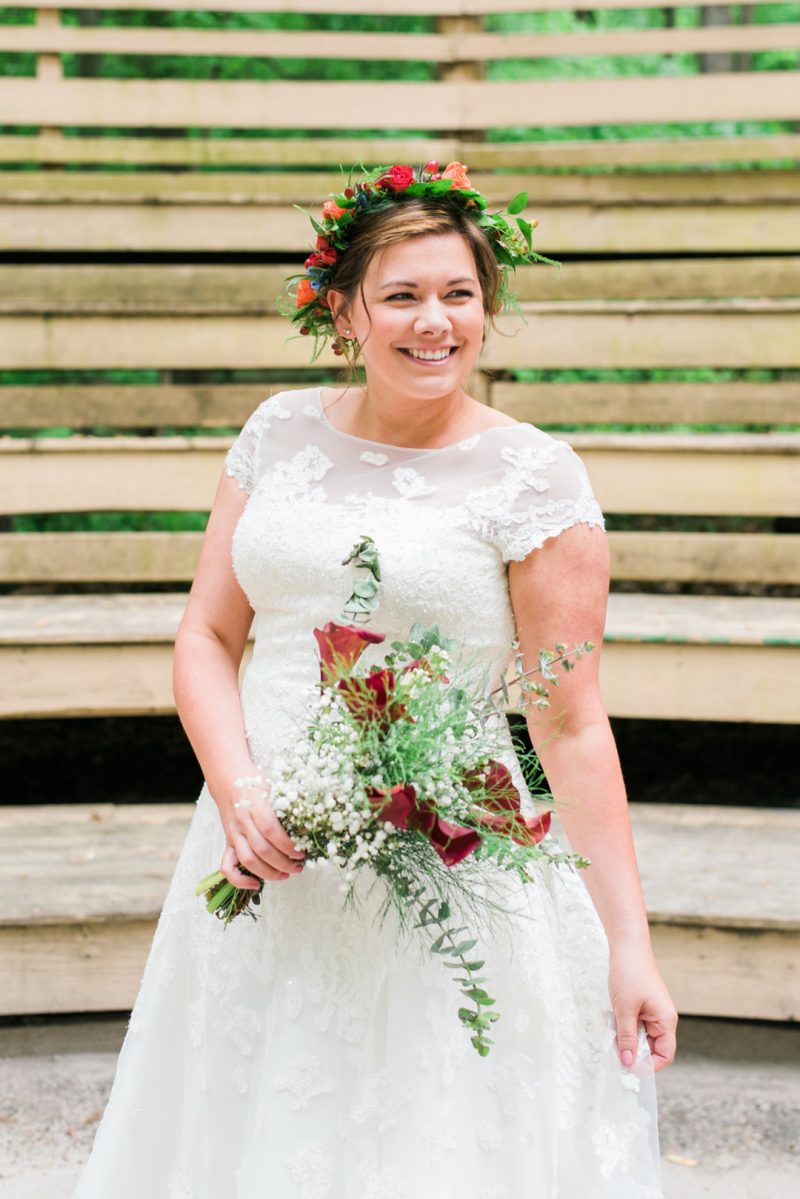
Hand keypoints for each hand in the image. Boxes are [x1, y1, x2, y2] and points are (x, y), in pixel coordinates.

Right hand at [217, 778, 304, 889]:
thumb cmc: (257, 785)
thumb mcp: (275, 788)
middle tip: (299, 867)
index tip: (302, 852)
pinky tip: (256, 884)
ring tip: (286, 874)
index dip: (287, 845)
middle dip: (283, 863)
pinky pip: (226, 867)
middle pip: (262, 849)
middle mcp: (242, 821)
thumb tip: (312, 819)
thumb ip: (289, 802)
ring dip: (268, 873)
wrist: (230, 781)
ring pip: (247, 860)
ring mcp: (233, 834)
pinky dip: (239, 880)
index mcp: (256, 805)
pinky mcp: (227, 843)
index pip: (271, 830)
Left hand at [608, 944, 677, 1073]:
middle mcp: (662, 1019)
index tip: (628, 1067)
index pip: (664, 1056)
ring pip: (639, 1036)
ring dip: (624, 1036)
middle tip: (614, 1045)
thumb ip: (626, 1038)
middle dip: (632, 1049)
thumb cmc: (629, 973)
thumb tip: (628, 1063)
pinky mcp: (641, 1006)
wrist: (627, 945)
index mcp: (666, 1021)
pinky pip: (633, 1024)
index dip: (648, 1066)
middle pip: (650, 1048)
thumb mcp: (625, 1010)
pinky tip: (611, 1016)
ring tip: (612, 1024)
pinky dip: (622, 1024)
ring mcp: (651, 1012)